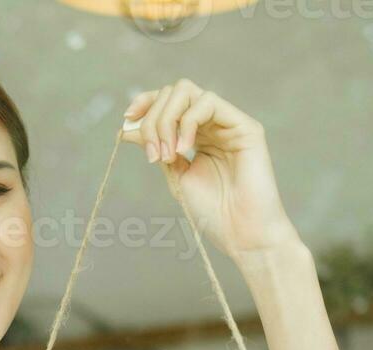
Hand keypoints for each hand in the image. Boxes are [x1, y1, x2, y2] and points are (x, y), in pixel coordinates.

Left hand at [121, 79, 300, 258]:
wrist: (241, 234)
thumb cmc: (213, 212)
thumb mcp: (175, 175)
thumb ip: (156, 148)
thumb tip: (127, 126)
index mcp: (196, 135)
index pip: (168, 101)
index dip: (146, 102)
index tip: (127, 119)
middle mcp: (213, 124)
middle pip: (174, 92)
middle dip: (153, 120)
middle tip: (154, 155)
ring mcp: (229, 123)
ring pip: (188, 92)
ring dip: (166, 121)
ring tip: (168, 156)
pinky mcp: (246, 127)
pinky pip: (209, 103)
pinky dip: (187, 122)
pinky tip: (183, 150)